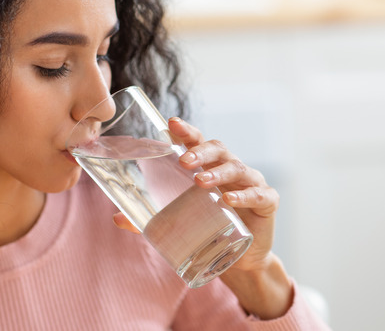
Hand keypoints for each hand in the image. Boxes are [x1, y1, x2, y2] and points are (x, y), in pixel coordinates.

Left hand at [112, 117, 292, 317]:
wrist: (241, 260)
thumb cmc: (209, 230)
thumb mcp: (179, 222)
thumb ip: (149, 220)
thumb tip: (116, 217)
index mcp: (209, 167)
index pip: (198, 142)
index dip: (186, 131)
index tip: (172, 123)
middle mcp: (231, 169)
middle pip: (218, 149)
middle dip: (200, 151)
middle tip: (183, 161)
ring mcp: (251, 183)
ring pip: (237, 168)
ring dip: (218, 173)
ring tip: (201, 181)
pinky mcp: (268, 201)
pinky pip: (259, 194)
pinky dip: (245, 196)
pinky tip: (230, 201)